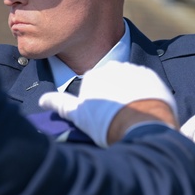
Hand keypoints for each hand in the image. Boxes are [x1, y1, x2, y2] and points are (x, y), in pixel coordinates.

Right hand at [38, 61, 176, 147]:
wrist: (141, 127)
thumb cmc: (106, 123)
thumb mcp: (78, 116)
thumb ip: (60, 104)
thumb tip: (42, 99)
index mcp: (93, 76)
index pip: (93, 86)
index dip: (97, 103)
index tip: (102, 116)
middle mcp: (113, 67)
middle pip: (112, 81)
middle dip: (113, 95)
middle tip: (117, 116)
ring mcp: (134, 70)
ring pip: (129, 81)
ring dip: (129, 93)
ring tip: (131, 114)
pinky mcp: (152, 76)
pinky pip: (147, 83)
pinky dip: (145, 93)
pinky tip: (143, 108)